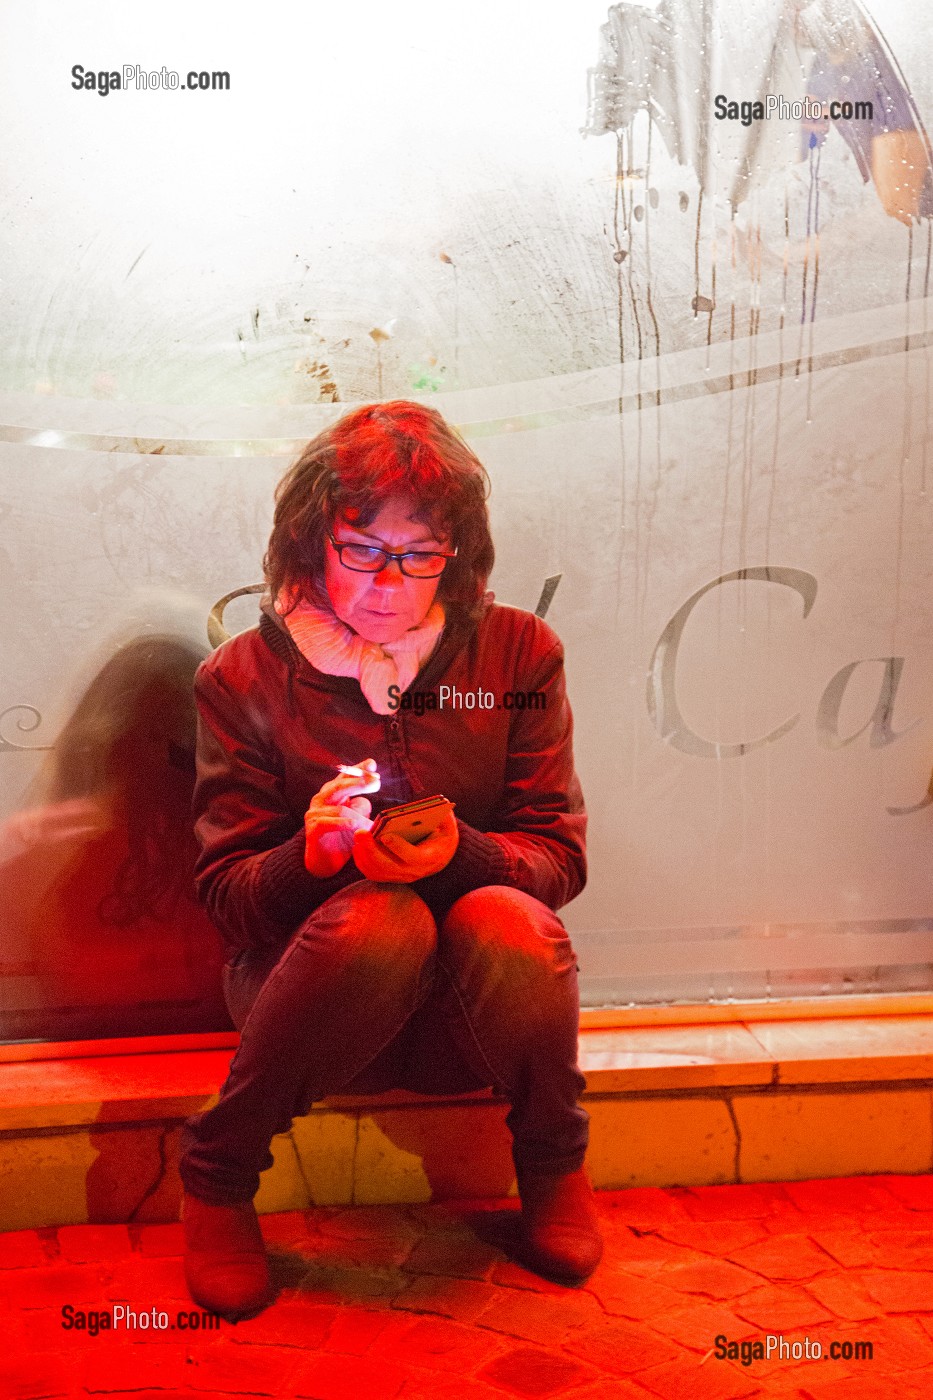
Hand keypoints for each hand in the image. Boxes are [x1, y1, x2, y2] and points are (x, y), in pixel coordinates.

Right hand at [304, 760, 379, 877]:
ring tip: (371, 824)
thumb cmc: (341, 838)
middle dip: (358, 782)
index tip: (372, 764)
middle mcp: (321, 801)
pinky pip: (327, 823)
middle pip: (339, 786)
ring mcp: (315, 815)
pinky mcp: (312, 830)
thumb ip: (360, 807)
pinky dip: (342, 823)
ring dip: (358, 816)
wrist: (323, 862)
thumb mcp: (355, 819)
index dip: (357, 770)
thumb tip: (365, 799)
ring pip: (339, 808)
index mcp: (332, 794)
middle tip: (375, 781)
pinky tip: (353, 824)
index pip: (344, 777)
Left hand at [352, 809, 458, 882]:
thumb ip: (443, 816)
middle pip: (389, 867)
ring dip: (364, 855)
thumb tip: (434, 805)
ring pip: (378, 872)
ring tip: (358, 836)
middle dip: (372, 850)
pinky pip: (373, 874)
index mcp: (430, 858)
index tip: (385, 836)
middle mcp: (415, 872)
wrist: (440, 856)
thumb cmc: (441, 835)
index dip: (399, 847)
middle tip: (360, 833)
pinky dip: (362, 861)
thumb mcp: (447, 825)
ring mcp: (402, 877)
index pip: (413, 857)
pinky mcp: (391, 877)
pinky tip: (358, 846)